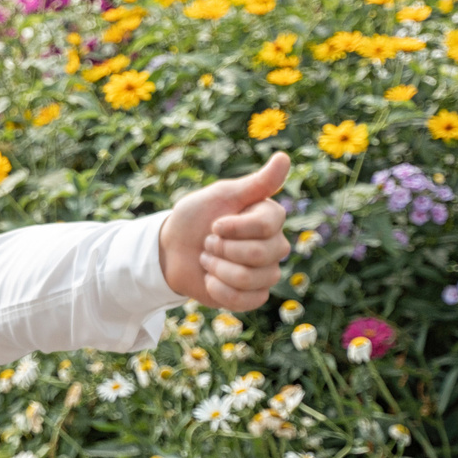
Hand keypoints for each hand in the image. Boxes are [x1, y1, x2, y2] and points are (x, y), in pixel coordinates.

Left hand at [159, 152, 291, 310]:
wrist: (173, 250)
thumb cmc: (197, 217)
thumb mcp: (221, 195)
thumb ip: (256, 183)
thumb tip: (284, 157)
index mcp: (271, 218)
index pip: (266, 225)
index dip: (234, 227)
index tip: (215, 223)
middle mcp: (276, 245)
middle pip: (258, 254)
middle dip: (221, 248)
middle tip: (208, 242)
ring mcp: (267, 273)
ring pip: (248, 279)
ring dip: (216, 269)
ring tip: (208, 259)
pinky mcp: (254, 296)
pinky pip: (246, 301)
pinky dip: (219, 290)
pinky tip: (210, 280)